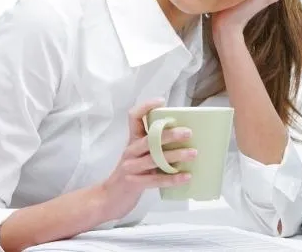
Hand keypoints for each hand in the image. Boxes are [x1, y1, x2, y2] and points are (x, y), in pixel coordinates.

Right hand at [99, 99, 196, 220]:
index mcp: (133, 141)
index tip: (161, 101)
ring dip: (176, 155)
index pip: (134, 117)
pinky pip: (156, 180)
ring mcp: (131, 167)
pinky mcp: (134, 183)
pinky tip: (186, 176)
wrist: (108, 200)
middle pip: (149, 138)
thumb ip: (154, 148)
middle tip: (188, 133)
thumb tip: (184, 138)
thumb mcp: (139, 157)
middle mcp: (131, 151)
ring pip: (154, 159)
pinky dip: (172, 178)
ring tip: (193, 153)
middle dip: (169, 134)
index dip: (146, 106)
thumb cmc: (131, 175)